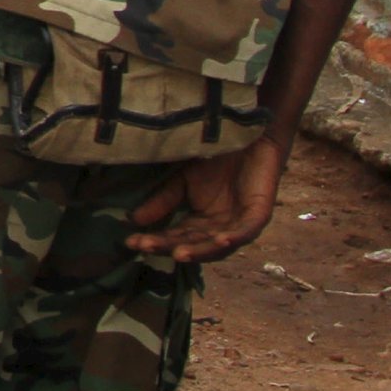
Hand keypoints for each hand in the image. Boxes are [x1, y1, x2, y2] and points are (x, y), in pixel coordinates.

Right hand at [126, 134, 289, 264]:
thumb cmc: (216, 159)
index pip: (176, 238)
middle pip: (194, 245)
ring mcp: (240, 225)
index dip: (156, 241)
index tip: (131, 241)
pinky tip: (220, 239)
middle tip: (146, 246)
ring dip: (200, 251)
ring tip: (179, 253)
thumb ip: (163, 201)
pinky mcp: (258, 215)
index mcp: (202, 224)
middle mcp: (220, 229)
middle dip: (171, 247)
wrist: (246, 137)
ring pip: (219, 246)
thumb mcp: (182, 180)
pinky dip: (234, 238)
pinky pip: (246, 232)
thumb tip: (133, 219)